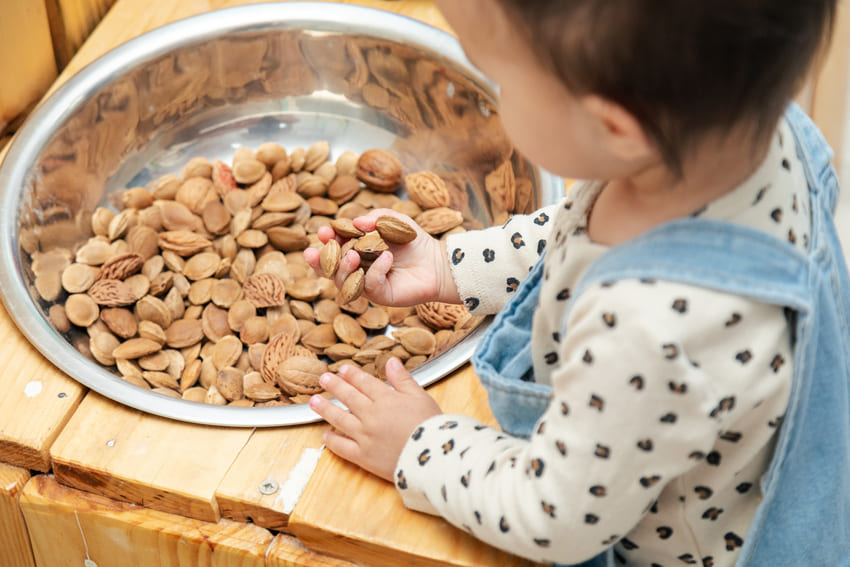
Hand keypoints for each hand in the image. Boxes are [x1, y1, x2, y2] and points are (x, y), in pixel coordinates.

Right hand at [303, 208, 459, 306]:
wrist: (436, 262)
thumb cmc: (413, 241)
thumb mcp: (393, 220)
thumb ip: (375, 217)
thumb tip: (356, 221)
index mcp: (355, 250)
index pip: (333, 247)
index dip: (326, 241)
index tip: (323, 232)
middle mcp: (356, 269)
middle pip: (330, 268)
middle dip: (321, 259)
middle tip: (316, 250)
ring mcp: (366, 284)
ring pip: (343, 281)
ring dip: (344, 267)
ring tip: (353, 255)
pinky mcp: (380, 295)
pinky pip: (369, 285)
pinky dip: (375, 270)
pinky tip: (387, 258)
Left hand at [309, 358, 441, 481]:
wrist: (433, 457)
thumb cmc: (431, 426)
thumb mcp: (420, 397)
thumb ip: (403, 379)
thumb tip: (391, 361)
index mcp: (386, 399)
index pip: (364, 383)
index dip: (352, 375)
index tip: (342, 369)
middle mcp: (371, 415)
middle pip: (349, 397)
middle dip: (334, 386)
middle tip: (323, 378)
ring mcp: (365, 436)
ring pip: (340, 419)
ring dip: (325, 409)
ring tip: (314, 401)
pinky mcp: (363, 456)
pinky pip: (342, 447)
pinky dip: (331, 440)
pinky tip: (324, 435)